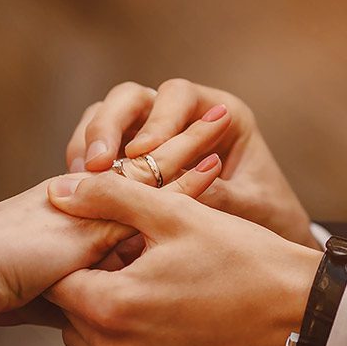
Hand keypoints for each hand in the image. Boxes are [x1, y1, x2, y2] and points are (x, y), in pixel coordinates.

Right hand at [0, 111, 232, 320]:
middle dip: (178, 143)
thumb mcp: (45, 294)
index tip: (192, 157)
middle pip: (141, 165)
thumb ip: (77, 294)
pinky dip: (184, 180)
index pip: (124, 184)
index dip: (158, 170)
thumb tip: (96, 319)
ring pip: (149, 167)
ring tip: (222, 122)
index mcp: (71, 212)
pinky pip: (149, 191)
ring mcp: (91, 202)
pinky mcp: (97, 213)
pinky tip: (215, 165)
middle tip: (216, 119)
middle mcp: (83, 198)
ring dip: (187, 145)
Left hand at [45, 173, 322, 345]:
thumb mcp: (175, 213)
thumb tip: (59, 191)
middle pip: (69, 315)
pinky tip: (147, 330)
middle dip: (91, 287)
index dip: (82, 255)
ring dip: (100, 323)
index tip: (114, 245)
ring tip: (146, 294)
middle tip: (135, 266)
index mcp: (112, 306)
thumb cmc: (243, 258)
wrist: (301, 313)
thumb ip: (109, 198)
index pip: (59, 279)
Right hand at [65, 79, 318, 247]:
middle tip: (96, 164)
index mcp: (219, 112)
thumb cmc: (267, 217)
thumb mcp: (252, 206)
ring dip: (88, 143)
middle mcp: (180, 115)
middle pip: (131, 98)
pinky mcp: (126, 159)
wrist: (264, 249)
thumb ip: (219, 195)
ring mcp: (149, 133)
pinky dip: (83, 165)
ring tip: (79, 178)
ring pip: (105, 116)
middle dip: (108, 125)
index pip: (178, 96)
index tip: (141, 153)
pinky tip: (80, 193)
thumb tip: (175, 191)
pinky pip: (96, 148)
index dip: (157, 120)